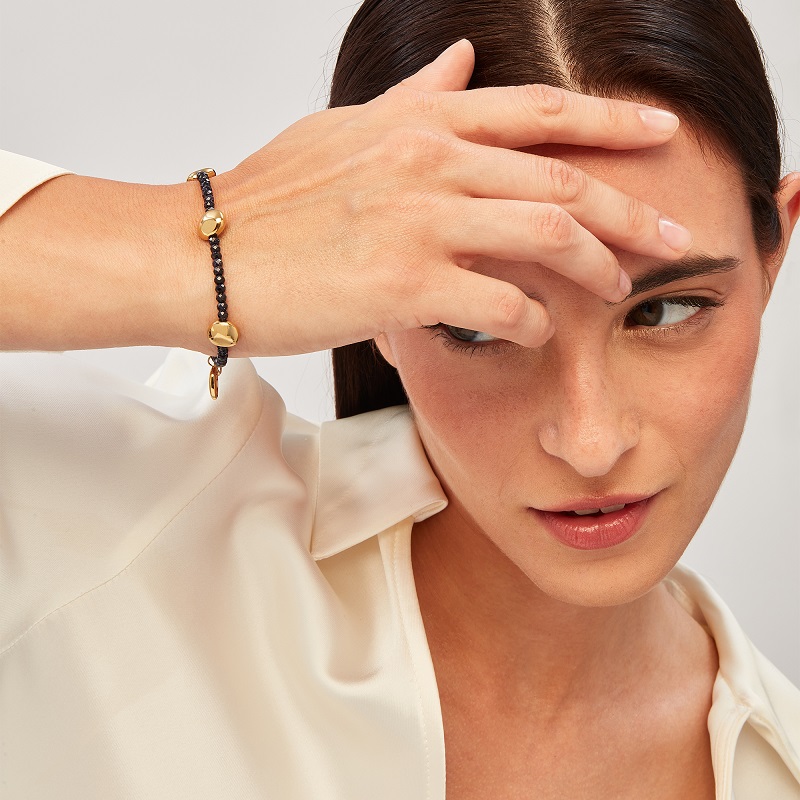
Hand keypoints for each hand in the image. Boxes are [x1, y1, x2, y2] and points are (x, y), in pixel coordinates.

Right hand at [188, 39, 691, 356]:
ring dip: (595, 266)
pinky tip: (536, 334)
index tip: (659, 135)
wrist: (202, 253)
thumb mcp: (341, 131)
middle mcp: (427, 160)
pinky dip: (532, 322)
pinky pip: (501, 304)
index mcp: (417, 123)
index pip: (536, 111)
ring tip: (617, 290)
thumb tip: (466, 61)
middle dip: (630, 208)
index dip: (608, 121)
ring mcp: (418, 220)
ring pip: (547, 234)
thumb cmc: (266, 201)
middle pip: (561, 176)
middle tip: (671, 236)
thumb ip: (413, 98)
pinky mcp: (402, 284)